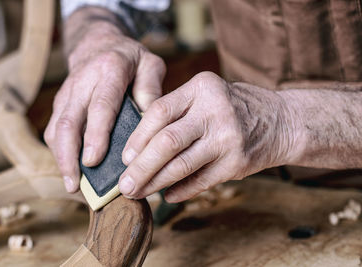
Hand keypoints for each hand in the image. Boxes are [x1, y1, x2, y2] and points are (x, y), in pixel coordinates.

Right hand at [44, 9, 165, 192]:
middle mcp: (83, 81)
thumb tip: (150, 127)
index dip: (95, 134)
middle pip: (69, 121)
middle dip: (69, 155)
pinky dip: (59, 151)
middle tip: (75, 184)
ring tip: (72, 185)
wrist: (99, 42)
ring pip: (56, 127)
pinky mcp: (60, 102)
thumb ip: (152, 92)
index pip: (100, 105)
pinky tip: (69, 170)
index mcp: (110, 70)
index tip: (92, 161)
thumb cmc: (130, 59)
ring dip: (61, 158)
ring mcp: (67, 92)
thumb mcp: (151, 65)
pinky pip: (53, 129)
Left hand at [118, 72, 295, 201]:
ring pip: (181, 165)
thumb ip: (176, 112)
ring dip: (155, 183)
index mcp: (202, 88)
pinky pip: (201, 181)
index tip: (124, 157)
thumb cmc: (232, 108)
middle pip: (167, 142)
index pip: (159, 111)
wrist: (281, 121)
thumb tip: (138, 147)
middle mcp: (215, 111)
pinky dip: (180, 191)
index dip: (138, 136)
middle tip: (124, 185)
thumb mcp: (206, 95)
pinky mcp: (237, 162)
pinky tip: (167, 196)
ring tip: (138, 193)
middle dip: (141, 167)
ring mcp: (228, 138)